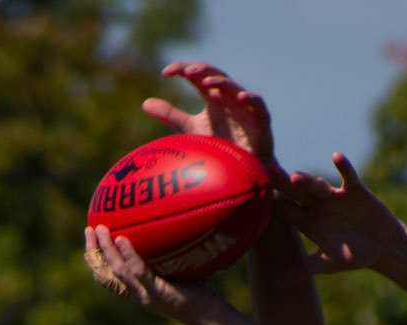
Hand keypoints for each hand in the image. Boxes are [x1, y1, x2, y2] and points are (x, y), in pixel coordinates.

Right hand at [83, 224, 225, 319]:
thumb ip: (164, 256)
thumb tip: (164, 226)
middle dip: (93, 252)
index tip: (90, 236)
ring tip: (101, 229)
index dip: (94, 258)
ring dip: (107, 250)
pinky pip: (139, 273)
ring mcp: (147, 296)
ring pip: (118, 272)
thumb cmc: (199, 292)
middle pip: (106, 275)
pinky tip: (123, 240)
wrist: (211, 317)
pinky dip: (129, 256)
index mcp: (138, 291)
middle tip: (89, 229)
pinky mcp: (160, 294)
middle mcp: (138, 295)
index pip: (107, 277)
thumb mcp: (176, 272)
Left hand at [144, 60, 275, 166]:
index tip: (165, 73)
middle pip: (215, 75)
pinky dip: (251, 99)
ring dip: (221, 83)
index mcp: (213, 97)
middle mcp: (228, 98)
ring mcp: (245, 108)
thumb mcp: (192, 129)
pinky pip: (259, 106)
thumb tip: (144, 103)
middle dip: (202, 71)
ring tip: (207, 84)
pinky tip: (240, 97)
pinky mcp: (261, 121)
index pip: (196, 76)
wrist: (243, 171)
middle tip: (186, 72)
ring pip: (234, 87)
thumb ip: (171, 115)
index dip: (182, 70)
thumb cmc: (220, 147)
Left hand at [279, 154, 406, 277]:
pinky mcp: (354, 190)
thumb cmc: (353, 256)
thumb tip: (277, 284)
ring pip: (318, 186)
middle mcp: (317, 206)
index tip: (255, 196)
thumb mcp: (328, 264)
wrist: (382, 247)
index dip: (272, 204)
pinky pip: (348, 176)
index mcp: (308, 222)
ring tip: (297, 177)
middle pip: (297, 193)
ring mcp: (335, 196)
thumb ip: (304, 269)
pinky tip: (336, 157)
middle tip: (268, 171)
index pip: (286, 211)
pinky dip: (344, 167)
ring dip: (309, 181)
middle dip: (284, 183)